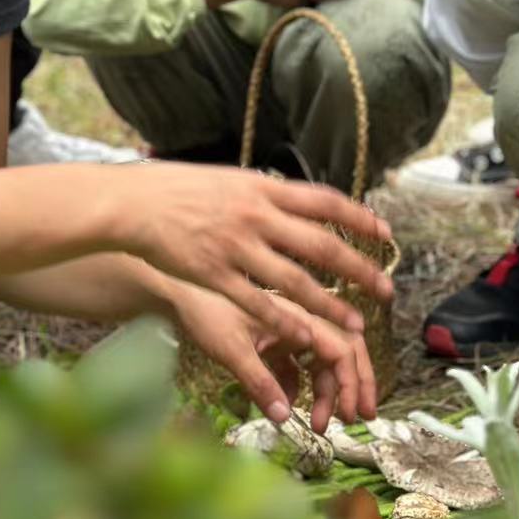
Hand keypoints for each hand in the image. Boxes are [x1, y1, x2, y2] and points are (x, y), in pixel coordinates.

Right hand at [118, 164, 392, 344]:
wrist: (132, 203)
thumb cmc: (178, 190)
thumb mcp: (228, 181)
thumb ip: (261, 196)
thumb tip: (292, 200)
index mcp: (261, 187)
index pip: (324, 200)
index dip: (358, 218)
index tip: (386, 234)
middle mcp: (255, 214)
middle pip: (320, 245)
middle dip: (358, 269)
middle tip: (386, 290)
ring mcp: (236, 245)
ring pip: (295, 280)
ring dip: (329, 305)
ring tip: (355, 325)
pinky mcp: (214, 273)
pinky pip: (257, 302)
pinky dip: (284, 321)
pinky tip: (305, 337)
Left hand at [167, 281, 377, 428]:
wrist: (177, 292)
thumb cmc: (204, 311)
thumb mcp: (231, 348)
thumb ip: (259, 382)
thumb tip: (285, 417)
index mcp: (297, 313)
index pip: (341, 347)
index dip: (352, 382)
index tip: (350, 415)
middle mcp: (299, 317)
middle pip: (343, 348)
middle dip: (355, 383)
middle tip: (360, 418)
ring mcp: (287, 326)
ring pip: (322, 358)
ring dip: (327, 390)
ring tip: (320, 423)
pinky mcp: (273, 337)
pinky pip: (298, 363)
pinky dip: (301, 385)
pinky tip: (290, 406)